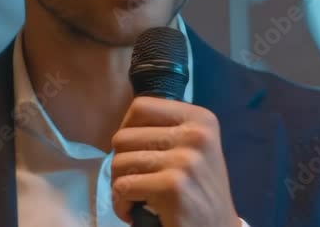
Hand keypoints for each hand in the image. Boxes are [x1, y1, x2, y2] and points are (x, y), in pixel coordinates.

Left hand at [110, 96, 241, 226]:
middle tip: (135, 181)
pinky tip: (134, 211)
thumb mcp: (194, 148)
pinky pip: (122, 187)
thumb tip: (126, 121)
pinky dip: (120, 203)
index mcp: (200, 119)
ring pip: (119, 162)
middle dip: (121, 163)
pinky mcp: (171, 187)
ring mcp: (185, 161)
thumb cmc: (199, 189)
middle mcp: (196, 135)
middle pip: (124, 137)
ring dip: (119, 185)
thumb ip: (167, 129)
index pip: (141, 107)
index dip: (127, 129)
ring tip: (135, 197)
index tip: (134, 151)